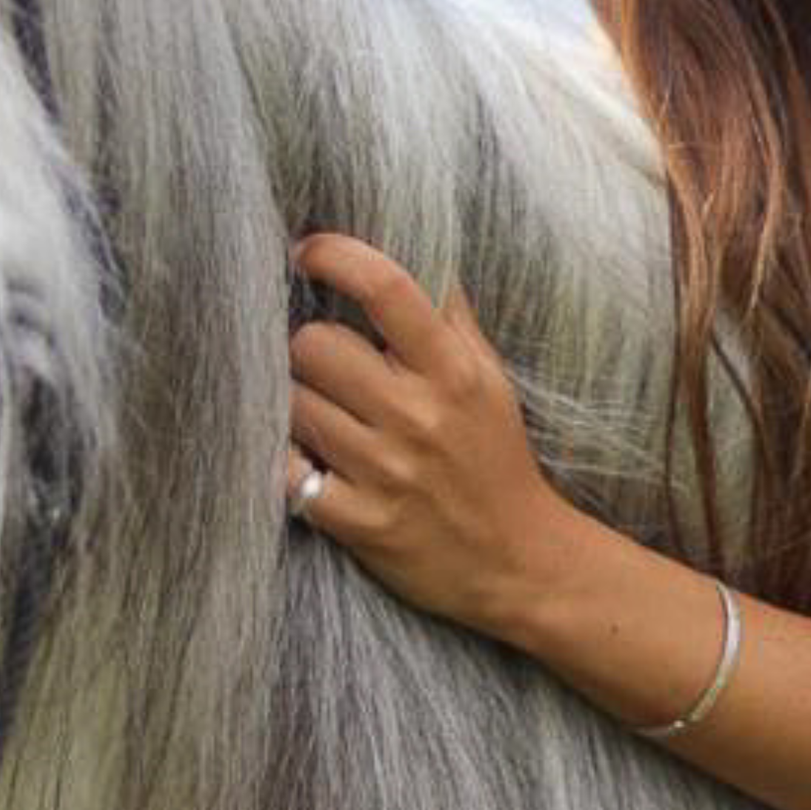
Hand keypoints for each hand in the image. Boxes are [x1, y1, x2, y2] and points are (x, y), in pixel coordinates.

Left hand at [284, 232, 569, 631]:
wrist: (520, 560)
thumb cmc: (497, 459)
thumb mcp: (489, 380)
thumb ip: (451, 318)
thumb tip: (418, 248)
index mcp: (453, 371)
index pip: (387, 287)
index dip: (335, 255)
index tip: (306, 251)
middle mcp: (419, 415)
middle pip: (314, 344)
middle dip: (309, 350)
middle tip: (325, 367)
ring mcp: (388, 471)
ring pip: (294, 405)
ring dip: (298, 408)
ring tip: (325, 419)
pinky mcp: (363, 523)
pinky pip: (289, 474)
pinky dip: (291, 466)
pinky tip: (311, 465)